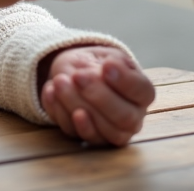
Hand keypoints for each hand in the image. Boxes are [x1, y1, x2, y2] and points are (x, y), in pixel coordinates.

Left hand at [40, 46, 154, 145]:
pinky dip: (59, 111)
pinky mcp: (87, 139)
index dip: (125, 81)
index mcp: (142, 93)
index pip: (142, 92)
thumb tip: (108, 68)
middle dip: (98, 96)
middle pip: (123, 118)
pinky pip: (73, 133)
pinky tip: (51, 92)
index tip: (106, 66)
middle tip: (78, 75)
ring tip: (59, 81)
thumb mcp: (104, 55)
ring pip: (98, 131)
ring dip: (75, 105)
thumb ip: (111, 64)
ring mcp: (110, 133)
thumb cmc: (95, 63)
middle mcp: (132, 118)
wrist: (73, 72)